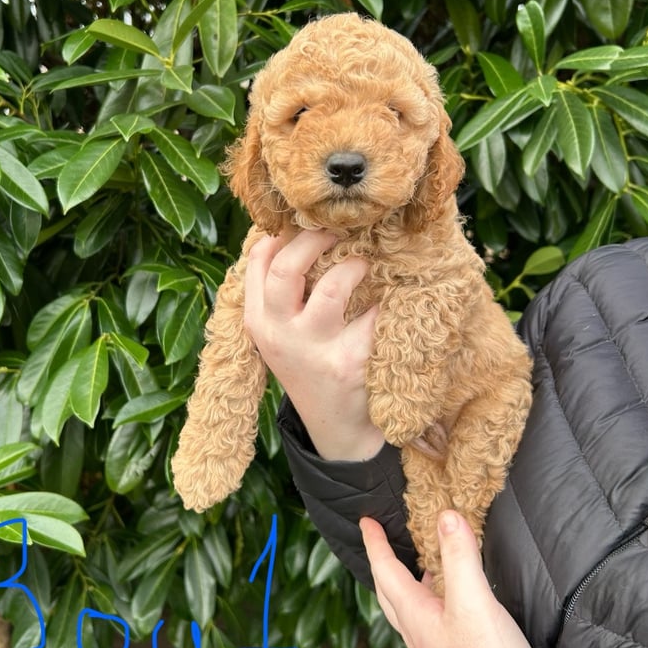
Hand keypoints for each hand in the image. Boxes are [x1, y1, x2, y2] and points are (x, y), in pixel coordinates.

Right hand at [244, 229, 383, 460]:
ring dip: (354, 267)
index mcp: (258, 321)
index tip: (307, 221)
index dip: (284, 232)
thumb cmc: (310, 365)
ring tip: (364, 266)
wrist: (335, 427)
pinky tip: (388, 300)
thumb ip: (278, 291)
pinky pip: (373, 317)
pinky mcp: (351, 363)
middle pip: (286, 268)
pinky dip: (384, 302)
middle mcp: (279, 335)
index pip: (258, 260)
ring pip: (333, 288)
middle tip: (339, 230)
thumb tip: (290, 230)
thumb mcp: (280, 332)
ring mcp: (314, 350)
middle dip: (316, 238)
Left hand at [360, 512, 557, 647]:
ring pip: (412, 607)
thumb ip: (460, 559)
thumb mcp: (475, 606)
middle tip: (383, 538)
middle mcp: (419, 635)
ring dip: (409, 580)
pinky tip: (456, 597)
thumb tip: (446, 516)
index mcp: (416, 617)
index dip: (376, 543)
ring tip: (421, 560)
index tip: (366, 521)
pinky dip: (435, 597)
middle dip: (384, 562)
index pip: (386, 572)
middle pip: (391, 592)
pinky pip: (433, 620)